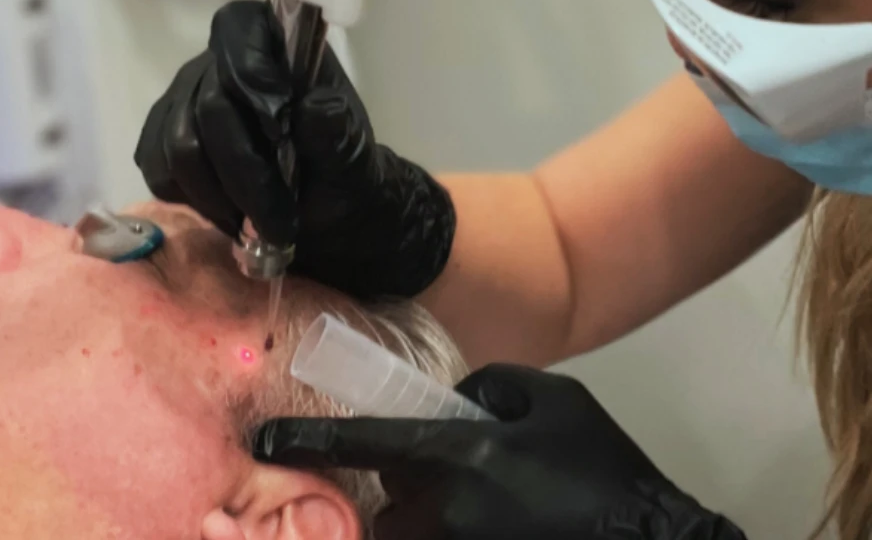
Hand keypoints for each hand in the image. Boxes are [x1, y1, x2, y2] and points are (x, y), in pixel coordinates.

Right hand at [133, 0, 455, 299]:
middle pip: (209, 106)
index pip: (238, 29)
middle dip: (246, 171)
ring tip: (255, 222)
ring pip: (179, 145)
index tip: (280, 130)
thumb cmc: (337, 170)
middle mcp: (216, 62)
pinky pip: (157, 168)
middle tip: (278, 218)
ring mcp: (182, 99)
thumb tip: (316, 107)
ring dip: (220, 196)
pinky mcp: (161, 139)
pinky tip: (227, 213)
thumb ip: (334, 131)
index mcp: (270, 42)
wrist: (322, 207)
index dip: (251, 73)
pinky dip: (192, 200)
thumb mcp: (350, 156)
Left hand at [254, 365, 748, 539]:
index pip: (364, 443)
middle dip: (411, 489)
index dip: (306, 441)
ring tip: (486, 508)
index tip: (262, 439)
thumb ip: (493, 387)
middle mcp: (444, 513)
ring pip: (408, 536)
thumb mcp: (555, 399)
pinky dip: (445, 534)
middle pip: (390, 500)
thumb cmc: (601, 468)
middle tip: (462, 482)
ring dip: (427, 524)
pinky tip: (495, 521)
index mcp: (460, 456)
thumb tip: (456, 402)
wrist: (649, 538)